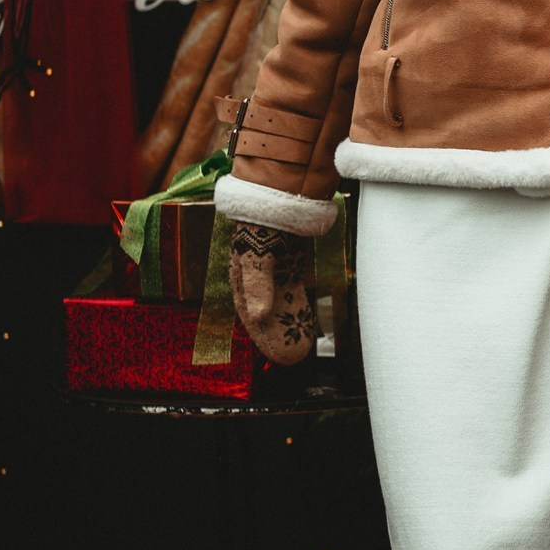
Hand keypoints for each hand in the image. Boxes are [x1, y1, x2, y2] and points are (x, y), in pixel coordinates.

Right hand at [229, 220, 321, 365]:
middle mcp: (255, 276)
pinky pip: (295, 289)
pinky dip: (300, 304)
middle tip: (293, 358)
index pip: (249, 314)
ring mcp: (275, 269)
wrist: (280, 192)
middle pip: (267, 312)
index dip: (261, 336)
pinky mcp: (291, 262)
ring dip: (291, 323)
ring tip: (304, 344)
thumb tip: (259, 317)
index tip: (274, 355)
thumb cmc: (262, 223)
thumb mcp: (256, 256)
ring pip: (283, 303)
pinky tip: (309, 318)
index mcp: (240, 277)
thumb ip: (258, 287)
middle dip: (278, 335)